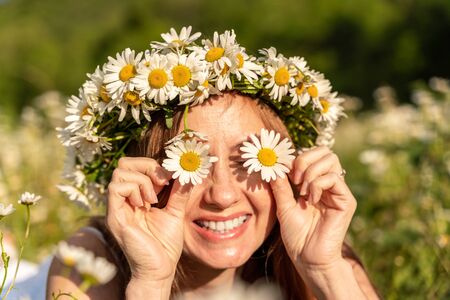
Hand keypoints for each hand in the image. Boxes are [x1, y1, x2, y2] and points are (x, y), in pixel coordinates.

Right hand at [106, 157, 191, 283]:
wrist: (159, 270)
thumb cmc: (165, 244)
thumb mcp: (175, 212)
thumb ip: (178, 192)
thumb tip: (187, 172)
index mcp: (136, 197)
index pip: (136, 166)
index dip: (154, 166)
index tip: (171, 178)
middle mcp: (124, 200)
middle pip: (124, 163)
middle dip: (147, 166)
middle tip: (162, 183)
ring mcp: (117, 207)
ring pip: (120, 172)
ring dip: (143, 180)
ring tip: (155, 199)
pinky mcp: (115, 216)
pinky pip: (116, 188)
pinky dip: (134, 190)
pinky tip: (146, 204)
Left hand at [270, 146, 356, 270]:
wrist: (307, 257)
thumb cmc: (296, 235)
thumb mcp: (283, 205)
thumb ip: (280, 185)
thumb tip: (273, 164)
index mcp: (316, 183)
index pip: (314, 154)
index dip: (298, 157)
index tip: (285, 174)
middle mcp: (329, 185)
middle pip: (326, 151)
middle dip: (305, 159)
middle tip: (294, 179)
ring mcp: (339, 192)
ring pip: (330, 160)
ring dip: (310, 172)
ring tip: (302, 191)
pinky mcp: (346, 201)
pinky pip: (334, 178)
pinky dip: (317, 184)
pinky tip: (311, 199)